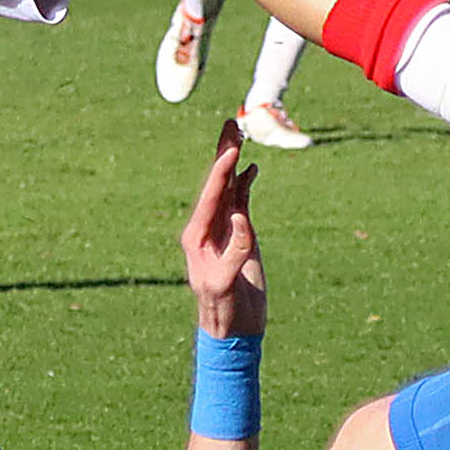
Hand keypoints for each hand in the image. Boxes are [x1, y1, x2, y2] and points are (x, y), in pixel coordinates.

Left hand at [179, 121, 270, 337]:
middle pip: (216, 182)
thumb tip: (241, 217)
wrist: (234, 327)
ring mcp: (224, 228)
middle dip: (223, 153)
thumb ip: (235, 250)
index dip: (221, 171)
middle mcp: (207, 226)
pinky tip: (252, 167)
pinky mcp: (239, 235)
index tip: (232, 150)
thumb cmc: (223, 309)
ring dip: (234, 161)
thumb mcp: (224, 283)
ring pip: (229, 187)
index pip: (210, 195)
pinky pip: (241, 201)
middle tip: (230, 122)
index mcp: (196, 236)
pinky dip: (246, 183)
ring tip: (238, 132)